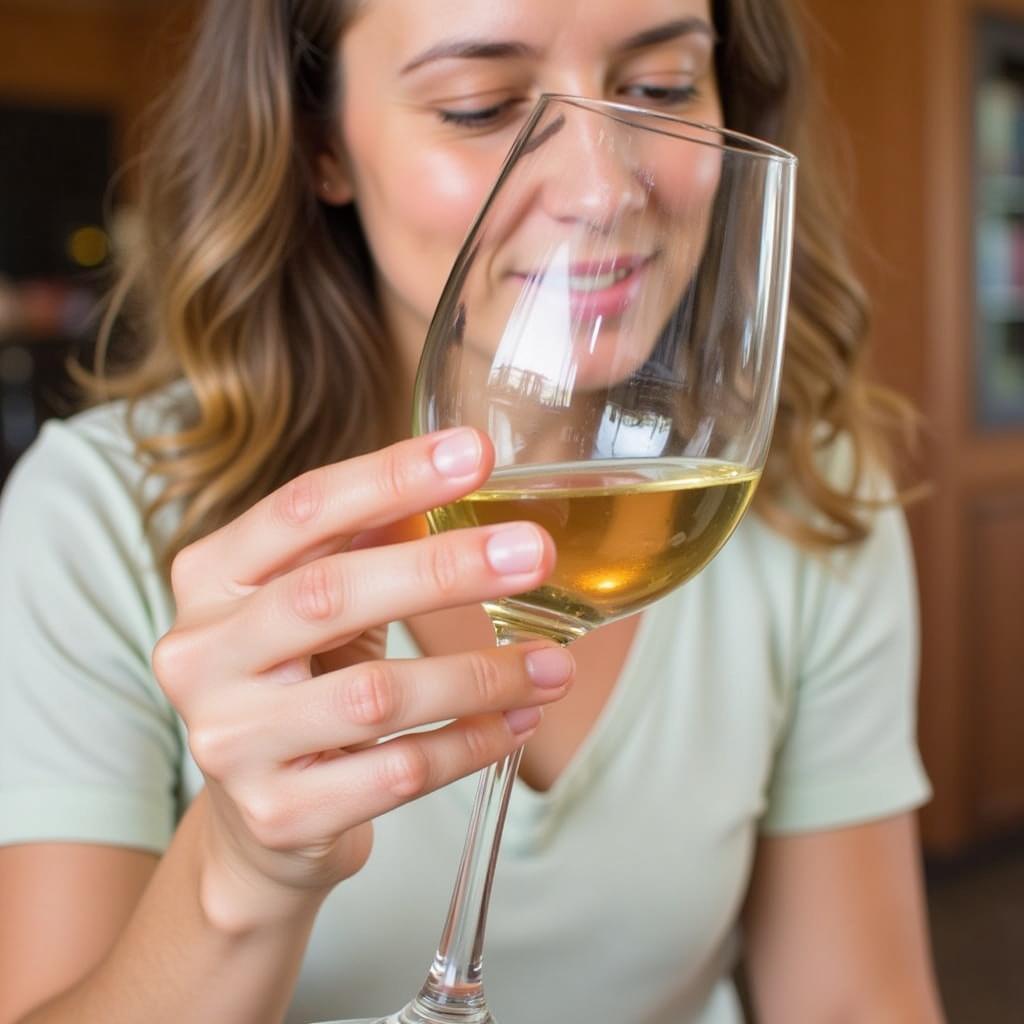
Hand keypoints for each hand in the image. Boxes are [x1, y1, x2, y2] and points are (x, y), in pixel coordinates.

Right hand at [152, 429, 573, 930]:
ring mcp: (232, 741)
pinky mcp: (279, 813)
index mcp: (211, 579)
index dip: (390, 477)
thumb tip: (459, 473)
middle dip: (445, 568)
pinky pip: (398, 774)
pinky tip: (519, 721)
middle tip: (535, 551)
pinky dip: (472, 744)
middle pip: (330, 594)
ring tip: (555, 664)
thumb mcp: (318, 597)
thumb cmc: (302, 678)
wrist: (261, 812)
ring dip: (482, 675)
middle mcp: (202, 656)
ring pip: (376, 697)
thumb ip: (370, 537)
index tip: (477, 454)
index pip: (301, 509)